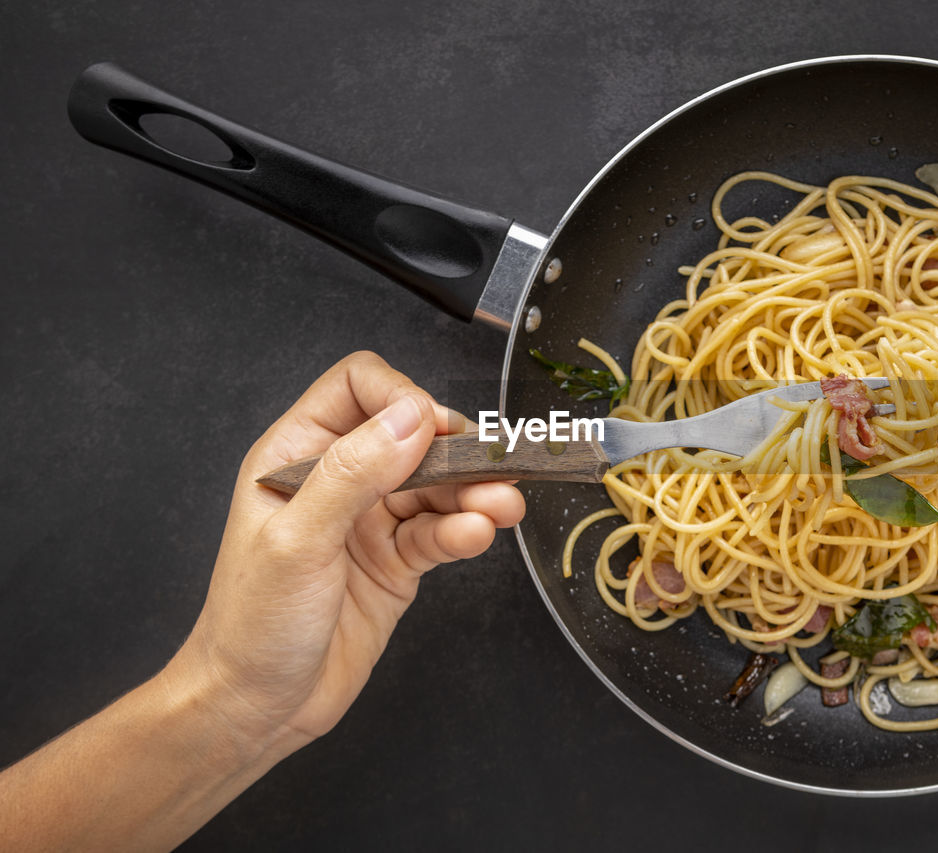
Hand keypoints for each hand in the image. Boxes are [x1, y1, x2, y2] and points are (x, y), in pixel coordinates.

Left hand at [165, 351, 524, 750]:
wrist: (256, 708)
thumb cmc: (251, 626)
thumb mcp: (298, 541)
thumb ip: (353, 473)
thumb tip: (410, 417)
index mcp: (296, 455)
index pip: (360, 388)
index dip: (402, 398)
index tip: (434, 430)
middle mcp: (337, 479)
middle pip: (413, 436)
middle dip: (456, 451)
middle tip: (495, 468)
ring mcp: (370, 520)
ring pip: (437, 485)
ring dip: (474, 492)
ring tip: (503, 506)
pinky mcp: (398, 561)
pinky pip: (442, 532)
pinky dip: (465, 531)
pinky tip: (477, 535)